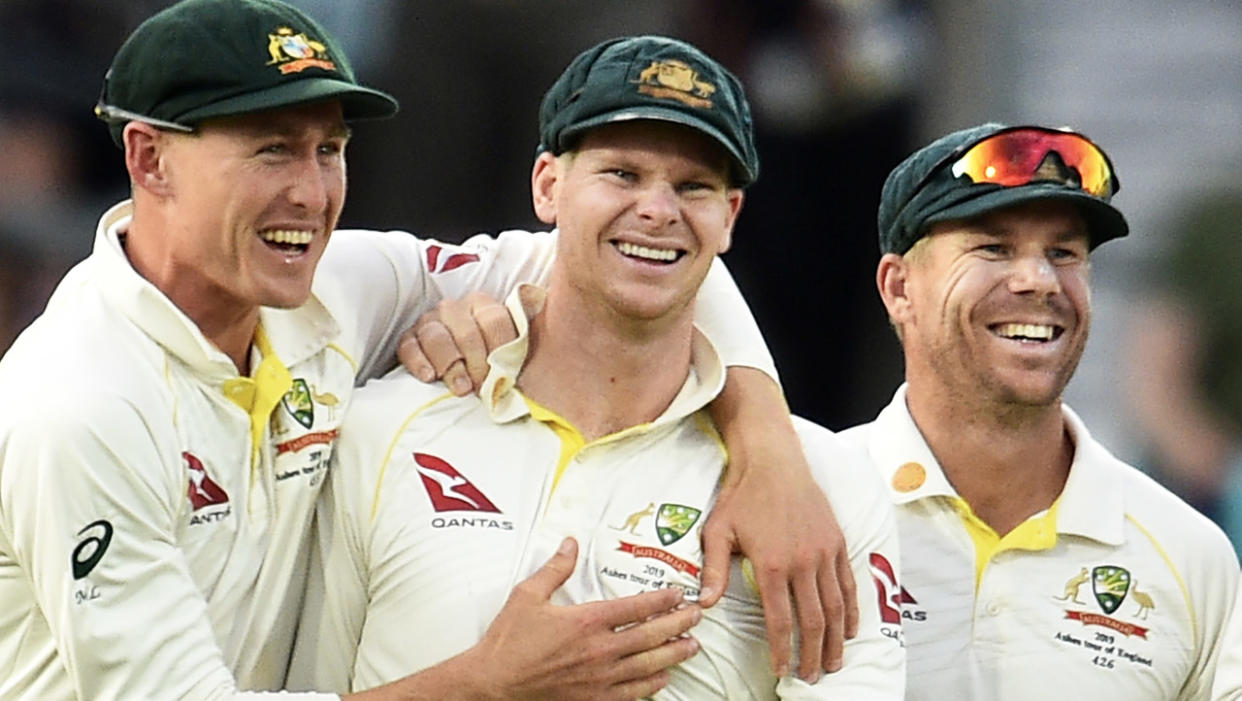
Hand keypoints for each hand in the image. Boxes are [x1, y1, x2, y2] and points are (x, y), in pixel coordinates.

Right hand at [398, 291, 516, 395]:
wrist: (457, 366)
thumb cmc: (488, 362)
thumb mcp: (510, 352)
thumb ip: (522, 350)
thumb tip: (550, 363)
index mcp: (484, 306)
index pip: (495, 320)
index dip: (500, 350)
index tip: (502, 375)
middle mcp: (456, 308)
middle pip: (466, 331)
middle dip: (476, 362)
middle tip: (481, 387)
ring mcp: (430, 321)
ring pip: (437, 336)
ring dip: (450, 364)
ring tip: (460, 388)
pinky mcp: (408, 337)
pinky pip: (410, 346)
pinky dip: (419, 362)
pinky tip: (429, 377)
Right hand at [468, 538, 700, 699]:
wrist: (494, 684)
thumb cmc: (509, 644)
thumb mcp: (528, 596)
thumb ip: (555, 569)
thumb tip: (569, 545)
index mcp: (587, 621)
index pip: (636, 607)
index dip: (662, 599)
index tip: (678, 594)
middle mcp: (600, 650)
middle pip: (651, 635)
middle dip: (679, 624)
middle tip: (696, 617)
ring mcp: (599, 678)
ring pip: (648, 665)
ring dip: (673, 654)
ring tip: (691, 646)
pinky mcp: (593, 699)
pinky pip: (632, 694)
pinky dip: (651, 686)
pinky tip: (662, 680)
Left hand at [702, 368, 857, 682]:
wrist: (773, 460)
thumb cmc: (741, 495)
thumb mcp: (717, 531)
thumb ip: (714, 570)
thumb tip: (704, 605)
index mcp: (772, 564)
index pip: (780, 620)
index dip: (783, 650)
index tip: (782, 671)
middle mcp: (802, 562)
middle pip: (813, 621)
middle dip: (812, 654)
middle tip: (811, 677)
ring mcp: (824, 552)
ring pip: (835, 607)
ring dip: (835, 639)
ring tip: (833, 663)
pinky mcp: (836, 541)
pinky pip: (848, 583)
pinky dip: (851, 610)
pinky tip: (849, 630)